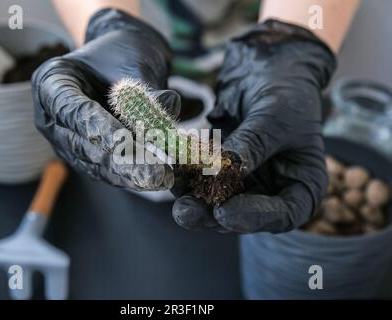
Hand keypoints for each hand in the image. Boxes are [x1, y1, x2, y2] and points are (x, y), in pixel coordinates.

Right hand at [32, 9, 179, 190]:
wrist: (120, 61)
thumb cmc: (121, 56)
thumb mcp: (132, 64)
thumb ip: (145, 91)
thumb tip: (167, 108)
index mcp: (51, 81)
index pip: (74, 110)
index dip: (101, 129)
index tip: (129, 143)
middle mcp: (50, 115)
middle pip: (82, 144)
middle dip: (120, 161)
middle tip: (153, 173)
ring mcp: (63, 140)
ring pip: (92, 164)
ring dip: (126, 174)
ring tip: (158, 179)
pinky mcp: (80, 157)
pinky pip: (102, 170)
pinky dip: (127, 176)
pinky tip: (151, 181)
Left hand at [172, 20, 335, 232]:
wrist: (268, 66)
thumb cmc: (286, 90)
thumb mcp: (274, 117)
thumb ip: (251, 145)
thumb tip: (220, 172)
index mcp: (302, 185)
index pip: (282, 215)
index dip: (253, 218)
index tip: (224, 212)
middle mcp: (273, 190)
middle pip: (242, 213)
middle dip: (211, 213)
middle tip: (185, 211)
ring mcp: (245, 181)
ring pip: (216, 199)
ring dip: (192, 195)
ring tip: (171, 187)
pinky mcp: (220, 169)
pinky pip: (201, 177)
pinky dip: (186, 173)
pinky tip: (170, 166)